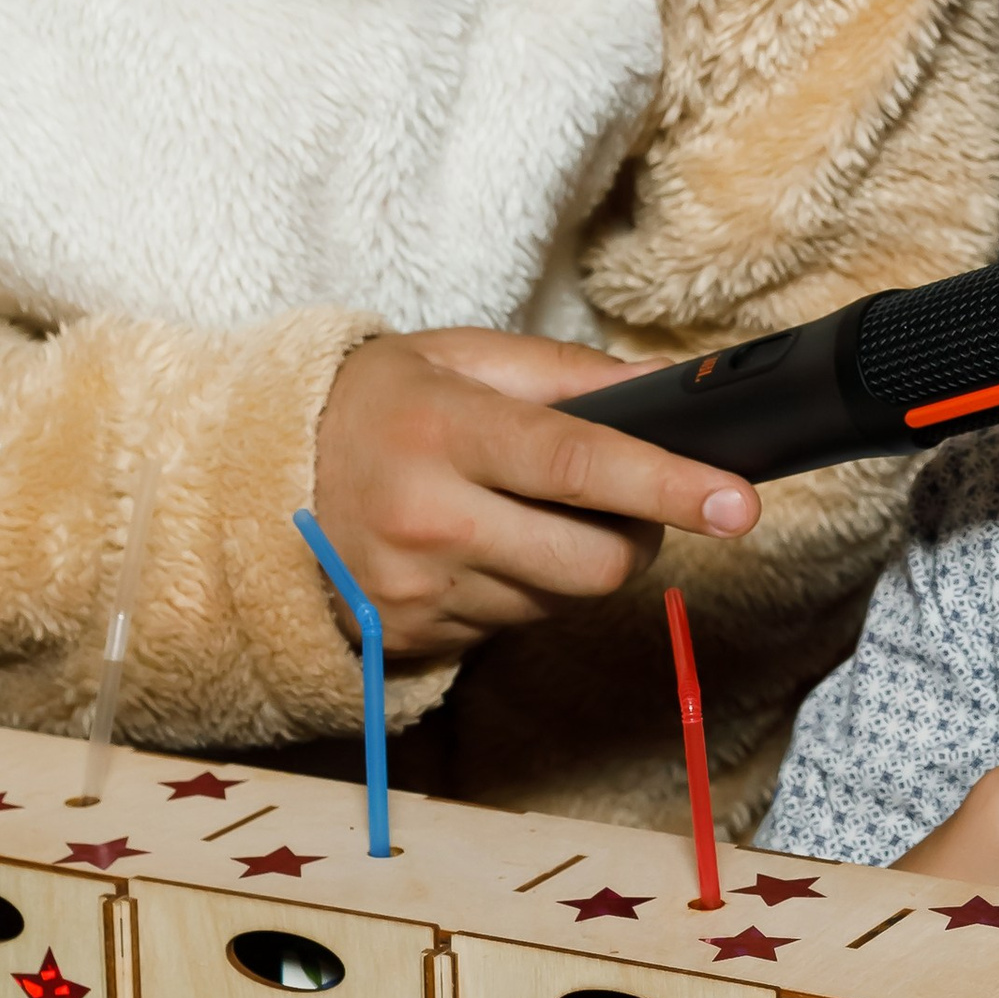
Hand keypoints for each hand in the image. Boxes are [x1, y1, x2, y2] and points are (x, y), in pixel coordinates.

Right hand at [313, 330, 758, 658]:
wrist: (259, 473)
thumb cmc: (381, 403)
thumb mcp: (467, 357)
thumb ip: (573, 375)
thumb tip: (677, 388)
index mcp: (446, 433)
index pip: (578, 466)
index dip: (668, 486)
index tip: (739, 502)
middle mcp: (428, 520)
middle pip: (596, 562)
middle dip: (635, 534)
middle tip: (621, 498)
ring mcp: (415, 592)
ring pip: (564, 601)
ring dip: (574, 564)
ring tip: (521, 512)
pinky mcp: (409, 640)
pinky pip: (516, 627)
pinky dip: (523, 591)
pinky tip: (481, 548)